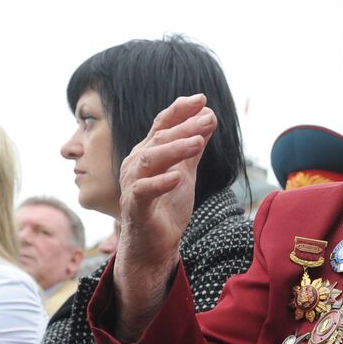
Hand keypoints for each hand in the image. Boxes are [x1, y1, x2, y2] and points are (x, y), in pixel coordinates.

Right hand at [113, 94, 215, 341]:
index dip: (180, 111)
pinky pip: (143, 191)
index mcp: (148, 153)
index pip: (163, 125)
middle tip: (208, 119)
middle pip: (160, 139)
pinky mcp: (134, 206)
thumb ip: (193, 147)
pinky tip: (178, 177)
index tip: (202, 99)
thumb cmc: (166, 207)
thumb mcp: (185, 172)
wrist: (155, 245)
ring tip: (198, 142)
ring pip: (150, 159)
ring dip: (175, 149)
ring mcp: (133, 184)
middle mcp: (136, 164)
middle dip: (184, 127)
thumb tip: (209, 118)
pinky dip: (160, 183)